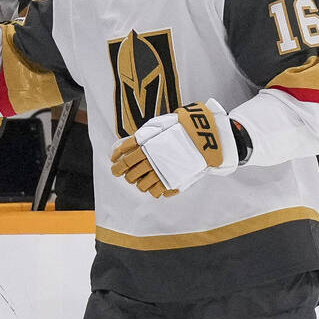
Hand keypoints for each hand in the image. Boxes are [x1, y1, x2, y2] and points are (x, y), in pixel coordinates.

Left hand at [109, 99, 241, 197]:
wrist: (203, 134)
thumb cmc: (178, 127)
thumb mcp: (155, 126)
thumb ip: (137, 137)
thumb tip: (120, 148)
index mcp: (145, 146)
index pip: (123, 159)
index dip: (116, 164)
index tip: (114, 164)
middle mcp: (151, 160)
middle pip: (129, 174)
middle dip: (125, 174)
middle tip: (126, 173)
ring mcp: (161, 171)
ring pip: (141, 185)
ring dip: (138, 183)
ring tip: (140, 179)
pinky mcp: (172, 180)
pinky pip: (156, 192)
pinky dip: (153, 190)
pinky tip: (154, 185)